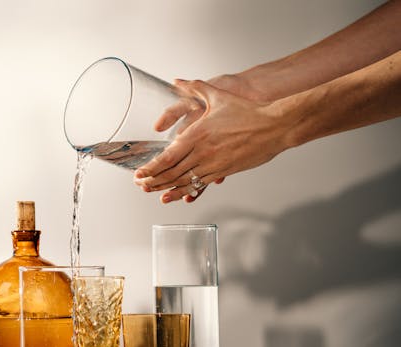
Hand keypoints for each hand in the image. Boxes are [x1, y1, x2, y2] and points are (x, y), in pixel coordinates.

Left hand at [134, 79, 287, 202]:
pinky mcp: (225, 171)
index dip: (151, 168)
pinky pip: (202, 184)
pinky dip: (188, 191)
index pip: (168, 156)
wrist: (277, 125)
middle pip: (173, 172)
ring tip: (154, 193)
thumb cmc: (249, 111)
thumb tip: (178, 80)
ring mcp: (215, 164)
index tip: (139, 173)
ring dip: (168, 188)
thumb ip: (195, 88)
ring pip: (186, 181)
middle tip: (141, 185)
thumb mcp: (218, 95)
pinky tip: (179, 196)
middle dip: (154, 181)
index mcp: (198, 134)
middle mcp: (203, 152)